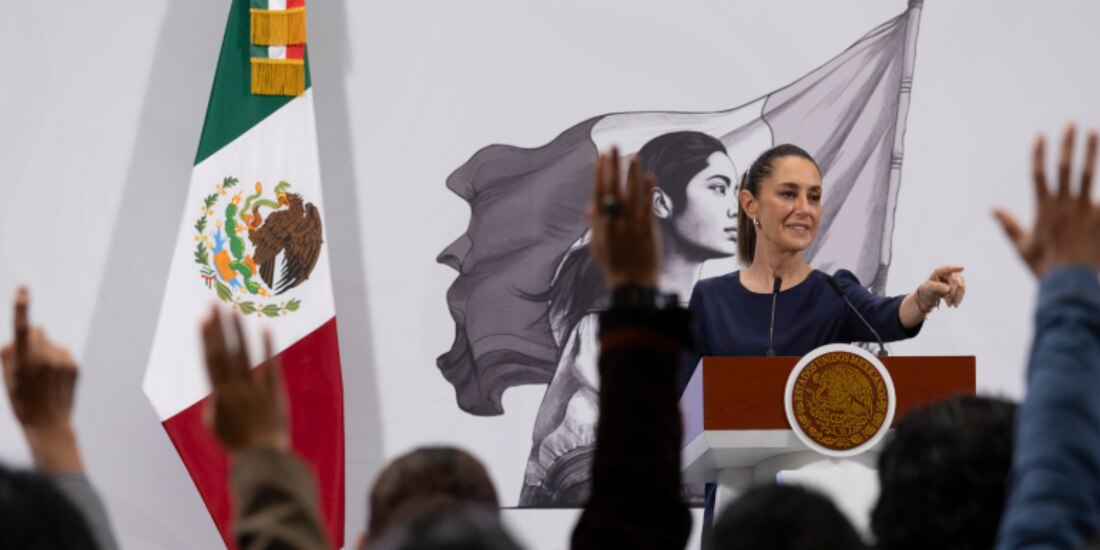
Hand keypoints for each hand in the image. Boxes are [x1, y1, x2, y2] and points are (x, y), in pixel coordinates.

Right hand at [0, 288, 82, 472]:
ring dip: (45, 351)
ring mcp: (62, 361)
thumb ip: (8, 355)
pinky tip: (54, 379)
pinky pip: (62, 352)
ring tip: (42, 375)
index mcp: (23, 360)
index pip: (21, 328)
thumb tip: (13, 340)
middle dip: (31, 339)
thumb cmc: (23, 401)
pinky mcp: (74, 365)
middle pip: (37, 330)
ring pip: (50, 342)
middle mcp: (44, 357)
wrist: (48, 424)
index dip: (21, 307)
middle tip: (28, 362)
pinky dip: (57, 360)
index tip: (23, 289)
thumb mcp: (8, 380)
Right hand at [201, 307, 287, 451]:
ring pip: (245, 354)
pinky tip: (265, 328)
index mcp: (218, 396)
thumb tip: (215, 388)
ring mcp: (255, 388)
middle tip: (213, 304)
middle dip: (218, 327)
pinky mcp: (274, 391)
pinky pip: (270, 364)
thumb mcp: (215, 425)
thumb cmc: (236, 443)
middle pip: (225, 351)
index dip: (206, 339)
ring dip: (238, 331)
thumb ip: (213, 403)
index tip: (202, 318)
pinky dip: (267, 346)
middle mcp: (235, 388)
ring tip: (234, 310)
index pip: (210, 360)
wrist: (263, 458)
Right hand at [588, 147, 659, 288]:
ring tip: (633, 154)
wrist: (632, 284)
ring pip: (631, 193)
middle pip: (613, 187)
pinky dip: (649, 190)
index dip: (599, 173)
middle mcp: (614, 221)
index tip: (599, 156)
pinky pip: (648, 205)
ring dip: (631, 172)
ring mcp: (631, 224)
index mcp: (600, 224)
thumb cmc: (614, 266)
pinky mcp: (648, 228)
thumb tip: (590, 207)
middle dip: (613, 165)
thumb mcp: (597, 246)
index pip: (597, 192)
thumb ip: (594, 225)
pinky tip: (650, 175)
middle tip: (613, 146)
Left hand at [916, 265, 966, 310]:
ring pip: (961, 286)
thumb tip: (948, 288)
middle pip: (955, 282)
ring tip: (950, 305)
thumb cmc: (928, 290)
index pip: (947, 269)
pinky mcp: (959, 283)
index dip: (954, 268)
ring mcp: (955, 277)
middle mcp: (948, 272)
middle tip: (948, 304)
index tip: (962, 268)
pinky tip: (955, 304)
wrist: (931, 295)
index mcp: (939, 271)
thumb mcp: (928, 288)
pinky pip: (963, 290)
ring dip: (957, 297)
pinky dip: (959, 298)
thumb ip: (936, 287)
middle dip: (952, 294)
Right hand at [994, 125, 1099, 276]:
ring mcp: (1086, 210)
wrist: (1072, 283)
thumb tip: (993, 208)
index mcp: (1044, 209)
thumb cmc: (1044, 266)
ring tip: (1094, 133)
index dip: (1039, 153)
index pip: (1039, 174)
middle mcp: (1065, 205)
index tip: (1040, 135)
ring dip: (1091, 152)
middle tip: (1072, 125)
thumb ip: (1008, 225)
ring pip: (1089, 175)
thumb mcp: (1022, 246)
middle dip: (1068, 144)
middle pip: (1066, 167)